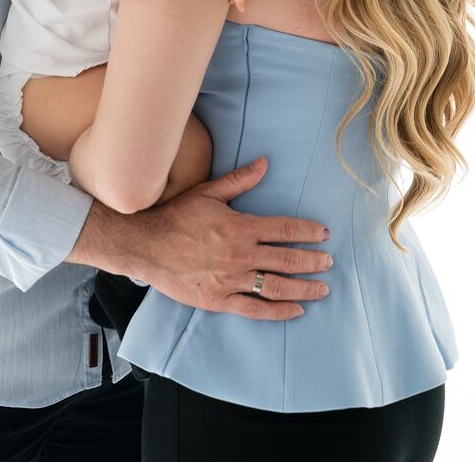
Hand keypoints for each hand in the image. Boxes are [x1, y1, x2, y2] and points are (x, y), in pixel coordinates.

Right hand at [114, 156, 331, 319]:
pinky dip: (278, 311)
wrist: (145, 245)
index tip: (324, 234)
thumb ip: (239, 181)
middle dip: (313, 261)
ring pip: (277, 287)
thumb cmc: (176, 216)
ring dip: (304, 288)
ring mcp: (231, 281)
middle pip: (287, 260)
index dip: (308, 232)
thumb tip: (265, 163)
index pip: (284, 230)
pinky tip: (296, 310)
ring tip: (322, 288)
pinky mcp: (219, 300)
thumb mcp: (208, 192)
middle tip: (329, 262)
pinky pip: (255, 309)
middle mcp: (240, 255)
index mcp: (240, 227)